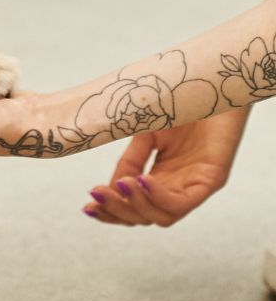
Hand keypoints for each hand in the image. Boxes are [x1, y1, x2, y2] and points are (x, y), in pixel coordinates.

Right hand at [82, 108, 250, 226]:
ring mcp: (195, 184)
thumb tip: (110, 186)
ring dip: (135, 206)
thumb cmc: (181, 104)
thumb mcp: (146, 133)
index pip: (135, 206)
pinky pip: (182, 203)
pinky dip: (157, 197)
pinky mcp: (212, 179)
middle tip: (96, 199)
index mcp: (162, 176)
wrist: (211, 82)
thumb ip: (131, 160)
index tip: (87, 205)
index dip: (111, 211)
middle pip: (146, 217)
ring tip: (119, 185)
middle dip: (117, 213)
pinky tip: (141, 180)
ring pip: (163, 217)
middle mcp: (178, 185)